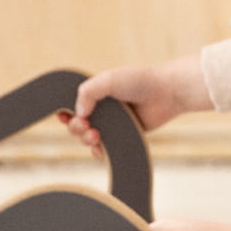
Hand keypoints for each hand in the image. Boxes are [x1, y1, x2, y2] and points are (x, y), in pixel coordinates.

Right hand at [61, 58, 209, 154]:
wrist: (167, 92)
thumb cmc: (139, 80)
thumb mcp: (109, 79)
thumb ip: (88, 91)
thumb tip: (78, 113)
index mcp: (96, 93)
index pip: (72, 105)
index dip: (65, 112)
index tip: (64, 116)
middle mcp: (102, 109)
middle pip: (77, 124)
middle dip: (75, 127)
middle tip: (84, 125)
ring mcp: (113, 123)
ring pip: (88, 138)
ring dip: (85, 139)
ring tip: (95, 135)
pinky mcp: (124, 136)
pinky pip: (106, 148)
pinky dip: (99, 151)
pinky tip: (100, 148)